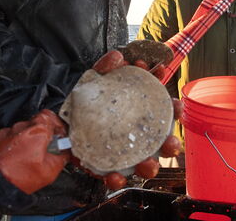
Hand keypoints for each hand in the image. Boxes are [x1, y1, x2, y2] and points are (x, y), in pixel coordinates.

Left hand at [0, 109, 69, 194]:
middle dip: (36, 136)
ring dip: (19, 141)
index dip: (54, 125)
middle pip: (31, 125)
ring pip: (15, 132)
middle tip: (38, 152)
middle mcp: (18, 127)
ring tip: (19, 158)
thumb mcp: (50, 171)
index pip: (48, 116)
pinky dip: (2, 146)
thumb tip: (64, 151)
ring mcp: (2, 133)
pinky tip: (5, 157)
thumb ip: (61, 156)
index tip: (55, 134)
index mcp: (36, 131)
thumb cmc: (19, 178)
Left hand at [89, 50, 182, 189]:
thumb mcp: (96, 80)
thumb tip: (118, 57)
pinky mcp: (105, 167)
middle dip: (171, 143)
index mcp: (139, 114)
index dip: (173, 107)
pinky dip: (116, 177)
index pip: (163, 111)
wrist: (60, 122)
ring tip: (148, 163)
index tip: (174, 104)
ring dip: (150, 165)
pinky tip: (115, 175)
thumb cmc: (87, 102)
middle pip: (161, 143)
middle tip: (171, 141)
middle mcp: (137, 136)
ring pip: (145, 164)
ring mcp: (123, 153)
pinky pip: (114, 176)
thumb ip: (106, 67)